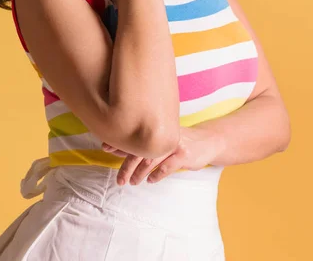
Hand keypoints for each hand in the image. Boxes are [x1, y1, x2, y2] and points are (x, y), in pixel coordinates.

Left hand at [102, 126, 222, 184]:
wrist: (208, 140)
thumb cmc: (180, 141)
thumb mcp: (163, 137)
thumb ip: (145, 141)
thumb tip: (118, 145)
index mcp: (156, 129)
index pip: (134, 135)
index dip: (120, 142)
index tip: (105, 147)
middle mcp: (162, 134)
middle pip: (139, 150)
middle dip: (126, 166)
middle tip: (119, 180)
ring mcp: (173, 144)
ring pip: (151, 159)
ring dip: (139, 173)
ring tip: (133, 182)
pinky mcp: (184, 154)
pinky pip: (167, 166)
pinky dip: (157, 174)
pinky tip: (151, 180)